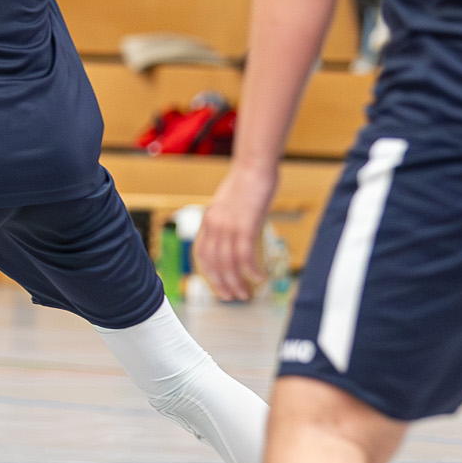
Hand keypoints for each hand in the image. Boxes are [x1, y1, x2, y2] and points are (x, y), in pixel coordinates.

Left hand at [193, 160, 276, 301]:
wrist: (254, 165)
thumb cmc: (247, 181)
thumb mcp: (232, 204)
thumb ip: (230, 220)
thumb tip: (239, 235)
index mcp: (209, 220)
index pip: (202, 253)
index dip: (208, 273)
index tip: (218, 285)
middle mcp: (214, 225)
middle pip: (213, 263)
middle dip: (221, 284)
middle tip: (232, 297)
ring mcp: (228, 226)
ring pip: (228, 264)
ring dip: (237, 283)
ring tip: (246, 295)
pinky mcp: (245, 225)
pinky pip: (245, 256)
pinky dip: (251, 271)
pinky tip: (259, 279)